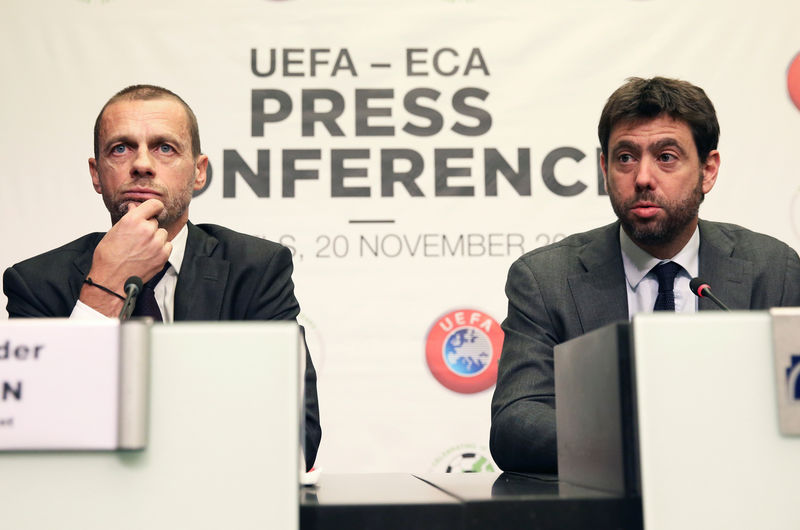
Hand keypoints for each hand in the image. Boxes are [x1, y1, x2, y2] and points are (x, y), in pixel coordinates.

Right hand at [80, 199, 171, 315]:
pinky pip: (167, 246)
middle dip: (148, 227)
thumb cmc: (108, 257)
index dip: (153, 208)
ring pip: (162, 234)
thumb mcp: (114, 231)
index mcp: (133, 220)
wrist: (111, 279)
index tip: (153, 211)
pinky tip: (148, 254)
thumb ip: (129, 218)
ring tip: (141, 248)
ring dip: (155, 238)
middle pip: (155, 221)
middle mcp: (147, 230)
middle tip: (137, 238)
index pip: (154, 204)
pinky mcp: (163, 256)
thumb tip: (135, 207)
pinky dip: (160, 249)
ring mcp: (157, 243)